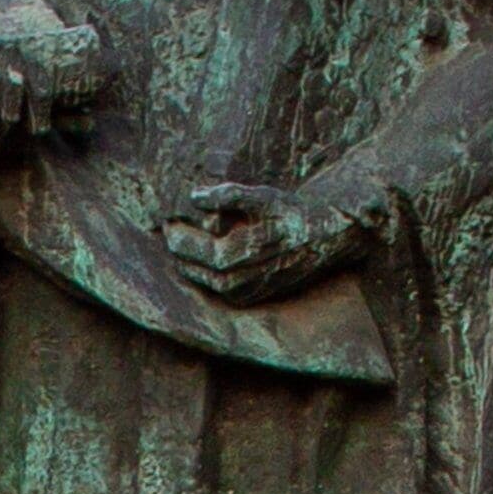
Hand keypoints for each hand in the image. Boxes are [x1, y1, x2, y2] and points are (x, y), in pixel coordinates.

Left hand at [164, 180, 375, 305]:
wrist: (325, 237)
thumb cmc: (291, 213)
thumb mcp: (262, 197)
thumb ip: (227, 195)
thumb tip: (194, 197)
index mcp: (235, 257)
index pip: (190, 249)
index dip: (177, 235)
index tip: (168, 221)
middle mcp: (238, 281)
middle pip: (193, 268)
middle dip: (179, 250)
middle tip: (170, 230)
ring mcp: (245, 293)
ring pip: (204, 282)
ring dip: (189, 264)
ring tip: (181, 244)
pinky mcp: (253, 298)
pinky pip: (219, 290)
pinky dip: (205, 275)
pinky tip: (202, 260)